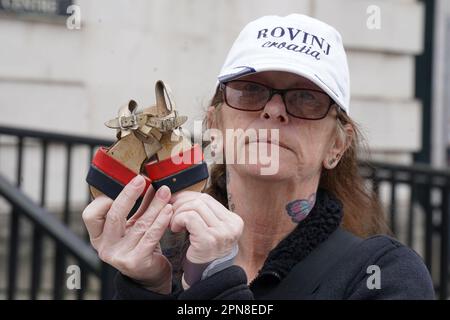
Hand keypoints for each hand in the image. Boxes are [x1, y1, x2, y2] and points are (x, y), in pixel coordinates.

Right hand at [82, 176, 173, 293]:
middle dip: (129, 194)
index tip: (120, 187)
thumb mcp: (134, 224)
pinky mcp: (137, 261)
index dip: (103, 200)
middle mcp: (105, 247)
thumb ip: (138, 205)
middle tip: (141, 180)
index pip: (90, 215)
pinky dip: (161, 220)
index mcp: (99, 236)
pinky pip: (151, 236)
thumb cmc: (140, 245)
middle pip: (114, 215)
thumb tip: (147, 180)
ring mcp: (120, 256)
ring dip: (154, 205)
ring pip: (138, 224)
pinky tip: (168, 209)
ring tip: (164, 192)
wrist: (150, 275)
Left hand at [169, 191, 243, 263]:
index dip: (188, 197)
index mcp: (234, 220)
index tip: (175, 202)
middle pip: (201, 200)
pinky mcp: (209, 239)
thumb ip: (203, 213)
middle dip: (181, 203)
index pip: (208, 198)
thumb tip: (183, 194)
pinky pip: (189, 217)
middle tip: (170, 212)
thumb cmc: (203, 252)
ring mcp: (222, 232)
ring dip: (178, 212)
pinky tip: (175, 229)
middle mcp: (232, 225)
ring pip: (195, 206)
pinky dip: (178, 219)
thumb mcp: (210, 229)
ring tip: (174, 223)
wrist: (204, 277)